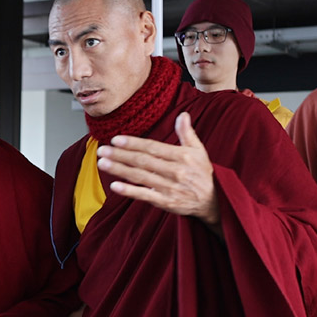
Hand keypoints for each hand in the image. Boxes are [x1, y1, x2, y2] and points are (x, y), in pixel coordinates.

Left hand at [96, 112, 220, 232]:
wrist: (214, 200)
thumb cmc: (203, 173)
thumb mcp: (199, 151)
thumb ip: (187, 133)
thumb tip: (183, 115)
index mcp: (182, 156)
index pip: (153, 147)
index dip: (134, 143)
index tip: (116, 139)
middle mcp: (175, 171)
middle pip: (143, 161)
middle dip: (121, 155)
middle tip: (102, 150)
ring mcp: (169, 187)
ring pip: (140, 176)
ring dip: (119, 170)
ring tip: (102, 163)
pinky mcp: (165, 201)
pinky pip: (144, 195)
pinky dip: (129, 191)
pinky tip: (114, 185)